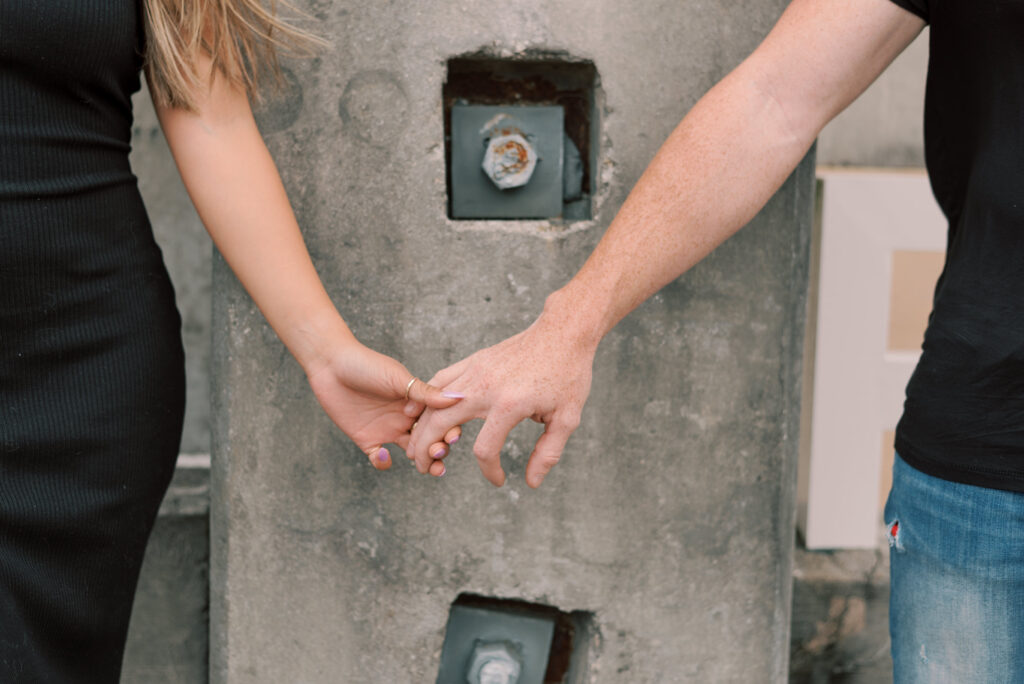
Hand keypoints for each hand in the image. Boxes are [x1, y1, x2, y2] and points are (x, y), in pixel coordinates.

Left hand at [307, 342, 462, 472]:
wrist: (331, 364)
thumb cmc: (366, 364)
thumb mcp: (398, 378)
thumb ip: (425, 393)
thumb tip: (457, 398)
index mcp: (417, 401)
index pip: (439, 420)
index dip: (449, 430)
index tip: (453, 437)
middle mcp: (405, 417)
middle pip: (430, 439)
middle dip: (440, 449)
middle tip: (440, 453)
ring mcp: (387, 429)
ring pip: (412, 451)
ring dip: (424, 462)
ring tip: (432, 469)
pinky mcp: (366, 439)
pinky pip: (379, 458)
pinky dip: (383, 462)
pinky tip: (383, 454)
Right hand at [407, 311, 595, 487]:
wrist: (562, 333)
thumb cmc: (567, 374)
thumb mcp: (567, 418)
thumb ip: (547, 453)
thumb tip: (531, 482)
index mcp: (509, 406)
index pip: (484, 450)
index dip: (490, 471)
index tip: (499, 480)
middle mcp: (485, 389)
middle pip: (440, 425)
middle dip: (427, 452)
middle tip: (424, 470)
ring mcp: (475, 372)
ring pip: (433, 403)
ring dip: (420, 427)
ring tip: (416, 446)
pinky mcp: (473, 361)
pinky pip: (440, 379)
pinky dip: (426, 398)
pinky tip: (422, 412)